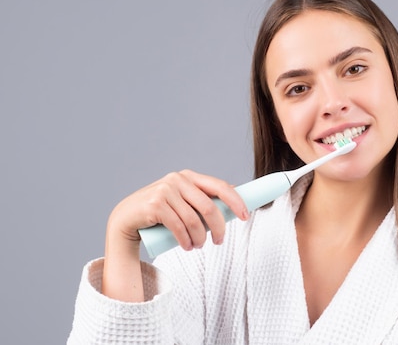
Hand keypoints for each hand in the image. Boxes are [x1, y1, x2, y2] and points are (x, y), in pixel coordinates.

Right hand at [102, 169, 247, 301]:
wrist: (127, 218)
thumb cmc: (162, 211)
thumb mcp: (184, 200)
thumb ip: (204, 196)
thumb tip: (236, 191)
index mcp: (189, 176)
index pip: (219, 186)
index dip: (236, 201)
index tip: (245, 216)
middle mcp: (177, 180)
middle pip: (209, 206)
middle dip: (219, 227)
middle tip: (219, 241)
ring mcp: (165, 191)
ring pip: (194, 220)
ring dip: (200, 238)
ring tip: (198, 246)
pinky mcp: (155, 205)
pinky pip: (178, 227)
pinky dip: (186, 240)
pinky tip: (187, 247)